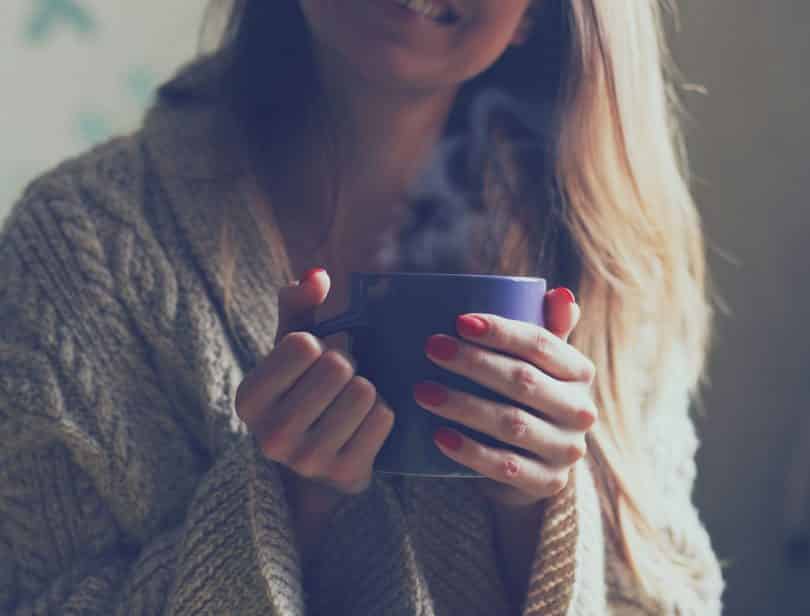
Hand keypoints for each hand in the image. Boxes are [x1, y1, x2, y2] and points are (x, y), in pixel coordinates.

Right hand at [235, 268, 394, 499]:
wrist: (319, 464)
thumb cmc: (304, 391)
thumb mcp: (289, 350)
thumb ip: (297, 304)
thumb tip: (318, 275)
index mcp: (248, 399)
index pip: (302, 345)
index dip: (318, 345)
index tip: (313, 363)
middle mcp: (270, 435)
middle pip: (337, 367)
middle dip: (346, 366)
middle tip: (338, 383)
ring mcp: (307, 460)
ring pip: (363, 392)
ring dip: (366, 390)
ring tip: (350, 403)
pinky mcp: (345, 474)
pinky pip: (383, 418)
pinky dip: (382, 413)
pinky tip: (365, 424)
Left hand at [413, 287, 596, 507]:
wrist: (534, 466)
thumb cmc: (528, 399)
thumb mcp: (541, 365)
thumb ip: (549, 329)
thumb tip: (559, 293)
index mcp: (580, 372)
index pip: (541, 345)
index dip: (500, 331)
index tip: (458, 321)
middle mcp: (580, 411)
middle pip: (522, 381)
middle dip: (473, 362)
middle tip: (431, 347)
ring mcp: (566, 450)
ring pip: (511, 423)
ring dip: (463, 405)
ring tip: (422, 390)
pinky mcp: (546, 482)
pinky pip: (504, 467)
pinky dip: (470, 451)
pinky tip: (439, 436)